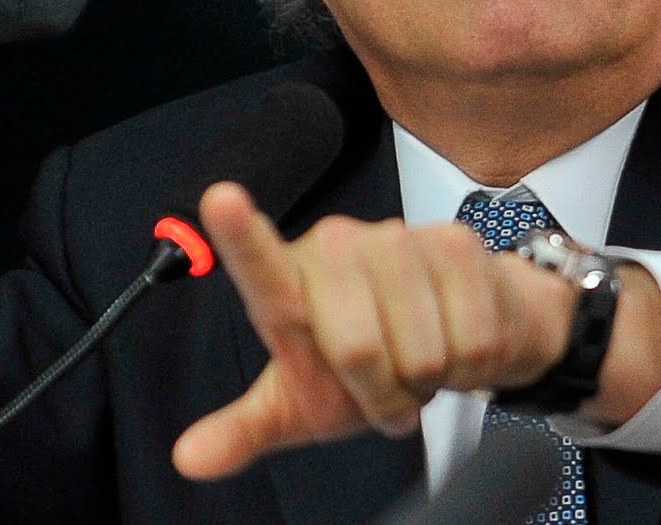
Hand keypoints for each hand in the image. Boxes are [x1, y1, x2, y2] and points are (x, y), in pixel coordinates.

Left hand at [171, 183, 660, 479]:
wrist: (460, 336)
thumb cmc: (367, 370)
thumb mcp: (299, 406)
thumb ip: (242, 429)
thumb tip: (189, 459)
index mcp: (286, 281)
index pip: (258, 262)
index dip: (241, 234)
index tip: (220, 201)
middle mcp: (334, 246)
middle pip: (356, 348)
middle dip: (380, 391)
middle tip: (384, 382)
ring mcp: (396, 238)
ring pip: (419, 352)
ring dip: (425, 380)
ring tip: (418, 359)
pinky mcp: (457, 244)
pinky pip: (471, 342)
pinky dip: (469, 367)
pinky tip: (456, 344)